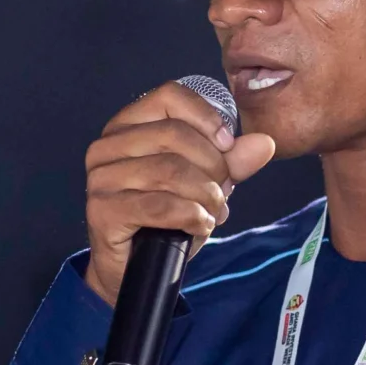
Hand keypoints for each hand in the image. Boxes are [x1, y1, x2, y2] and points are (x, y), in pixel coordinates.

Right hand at [82, 82, 276, 303]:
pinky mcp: (102, 211)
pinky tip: (200, 224)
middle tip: (222, 192)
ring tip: (214, 212)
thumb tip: (264, 143)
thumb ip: (231, 161)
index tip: (227, 145)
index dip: (206, 118)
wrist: (137, 268)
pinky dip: (191, 216)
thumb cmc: (165, 219)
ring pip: (169, 170)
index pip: (168, 96)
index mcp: (127, 126)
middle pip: (174, 134)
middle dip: (212, 166)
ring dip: (206, 195)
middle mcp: (107, 146)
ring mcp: (101, 178)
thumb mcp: (204, 183)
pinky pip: (159, 206)